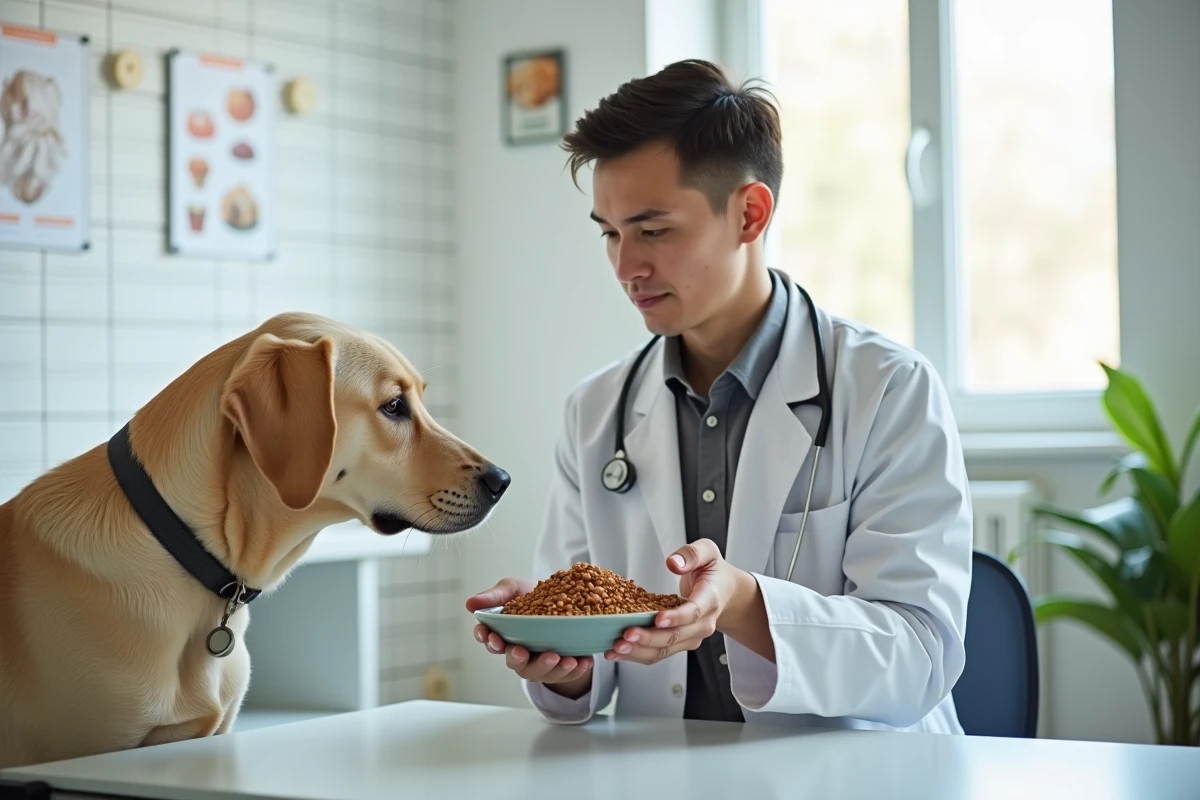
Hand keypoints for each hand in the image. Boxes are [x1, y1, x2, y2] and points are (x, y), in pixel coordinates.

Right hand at [465, 578, 593, 697]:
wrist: (566, 599)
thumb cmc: (532, 595)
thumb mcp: (513, 589)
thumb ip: (494, 596)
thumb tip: (469, 604)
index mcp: (504, 635)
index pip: (490, 642)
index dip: (488, 641)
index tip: (491, 636)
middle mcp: (519, 652)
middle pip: (514, 662)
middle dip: (517, 658)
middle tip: (523, 651)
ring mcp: (539, 662)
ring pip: (539, 673)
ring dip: (549, 668)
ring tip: (563, 658)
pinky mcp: (560, 668)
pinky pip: (566, 675)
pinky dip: (575, 670)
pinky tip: (583, 661)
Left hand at [605, 539, 766, 664]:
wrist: (726, 592)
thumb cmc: (714, 572)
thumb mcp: (708, 552)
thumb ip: (692, 554)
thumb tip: (673, 562)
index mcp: (710, 599)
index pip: (693, 612)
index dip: (676, 617)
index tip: (657, 619)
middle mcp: (703, 623)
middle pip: (675, 636)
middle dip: (649, 638)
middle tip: (626, 635)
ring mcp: (692, 637)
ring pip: (666, 650)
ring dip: (640, 651)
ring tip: (617, 648)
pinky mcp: (681, 643)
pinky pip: (659, 653)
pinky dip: (638, 655)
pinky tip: (619, 652)